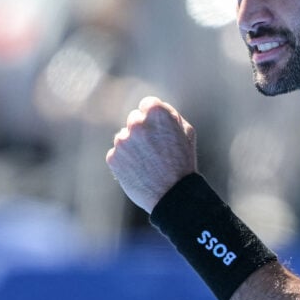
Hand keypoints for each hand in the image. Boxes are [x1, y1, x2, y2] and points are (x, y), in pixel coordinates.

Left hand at [107, 96, 197, 212]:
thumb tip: (155, 109)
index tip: (159, 130)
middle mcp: (136, 123)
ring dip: (132, 146)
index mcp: (156, 113)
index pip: (147, 104)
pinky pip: (118, 155)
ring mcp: (122, 141)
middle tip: (155, 150)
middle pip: (134, 120)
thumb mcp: (187, 133)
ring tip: (149, 164)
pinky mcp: (113, 158)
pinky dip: (125, 162)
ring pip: (124, 138)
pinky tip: (139, 172)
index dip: (154, 118)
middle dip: (142, 131)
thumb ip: (170, 116)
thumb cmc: (183, 163)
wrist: (173, 195)